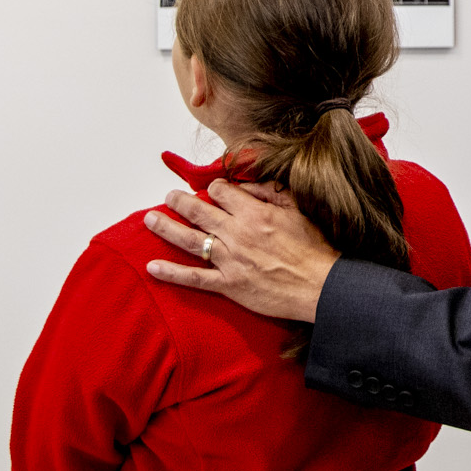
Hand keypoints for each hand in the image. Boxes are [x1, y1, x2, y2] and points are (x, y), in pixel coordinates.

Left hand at [144, 180, 336, 321]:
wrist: (320, 285)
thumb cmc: (314, 248)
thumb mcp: (298, 209)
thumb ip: (271, 192)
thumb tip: (247, 185)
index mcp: (254, 212)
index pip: (222, 192)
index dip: (214, 189)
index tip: (212, 192)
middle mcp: (237, 233)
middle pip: (199, 211)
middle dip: (179, 201)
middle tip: (168, 196)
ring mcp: (230, 260)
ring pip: (190, 239)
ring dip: (166, 228)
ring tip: (150, 219)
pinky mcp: (228, 284)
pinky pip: (194, 278)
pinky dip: (171, 272)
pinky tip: (152, 267)